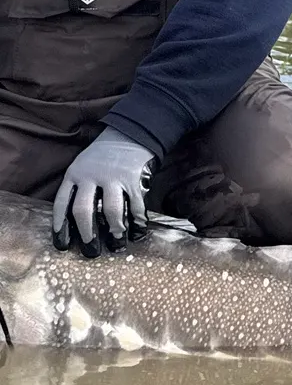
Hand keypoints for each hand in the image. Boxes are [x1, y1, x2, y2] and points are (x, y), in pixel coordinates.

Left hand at [52, 128, 156, 255]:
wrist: (130, 133)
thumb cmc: (103, 156)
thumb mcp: (83, 166)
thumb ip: (78, 187)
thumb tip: (76, 220)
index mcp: (74, 174)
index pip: (61, 203)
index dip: (60, 225)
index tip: (62, 244)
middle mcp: (91, 177)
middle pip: (84, 210)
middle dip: (87, 233)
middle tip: (91, 250)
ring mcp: (113, 177)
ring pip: (111, 210)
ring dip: (115, 230)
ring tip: (117, 243)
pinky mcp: (133, 178)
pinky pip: (135, 204)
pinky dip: (137, 220)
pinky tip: (138, 230)